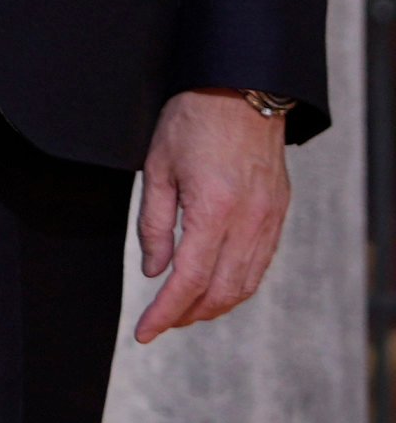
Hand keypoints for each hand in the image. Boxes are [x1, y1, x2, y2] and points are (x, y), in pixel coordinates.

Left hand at [133, 88, 291, 342]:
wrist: (241, 90)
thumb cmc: (192, 120)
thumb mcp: (157, 167)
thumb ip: (154, 223)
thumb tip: (153, 270)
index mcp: (213, 210)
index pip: (190, 279)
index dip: (166, 311)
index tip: (146, 332)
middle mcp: (248, 221)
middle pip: (221, 290)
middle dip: (189, 314)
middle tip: (161, 324)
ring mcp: (268, 219)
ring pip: (245, 283)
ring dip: (215, 305)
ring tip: (185, 311)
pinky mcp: (278, 213)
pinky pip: (260, 263)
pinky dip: (237, 285)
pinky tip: (216, 287)